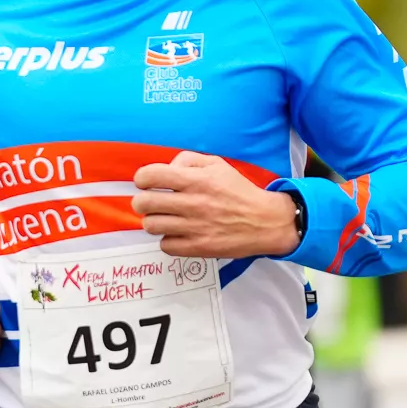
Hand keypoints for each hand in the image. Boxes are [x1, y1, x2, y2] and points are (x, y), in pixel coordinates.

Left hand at [132, 152, 297, 257]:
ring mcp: (194, 228)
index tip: (147, 183)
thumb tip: (166, 169)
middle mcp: (193, 203)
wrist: (265, 222)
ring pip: (151, 225)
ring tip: (166, 218)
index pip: (149, 176)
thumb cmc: (239, 191)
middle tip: (150, 203)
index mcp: (196, 180)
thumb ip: (188, 159)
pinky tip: (178, 233)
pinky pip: (165, 245)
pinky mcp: (198, 248)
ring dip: (154, 221)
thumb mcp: (217, 164)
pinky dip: (168, 240)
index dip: (142, 179)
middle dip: (142, 202)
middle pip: (144, 203)